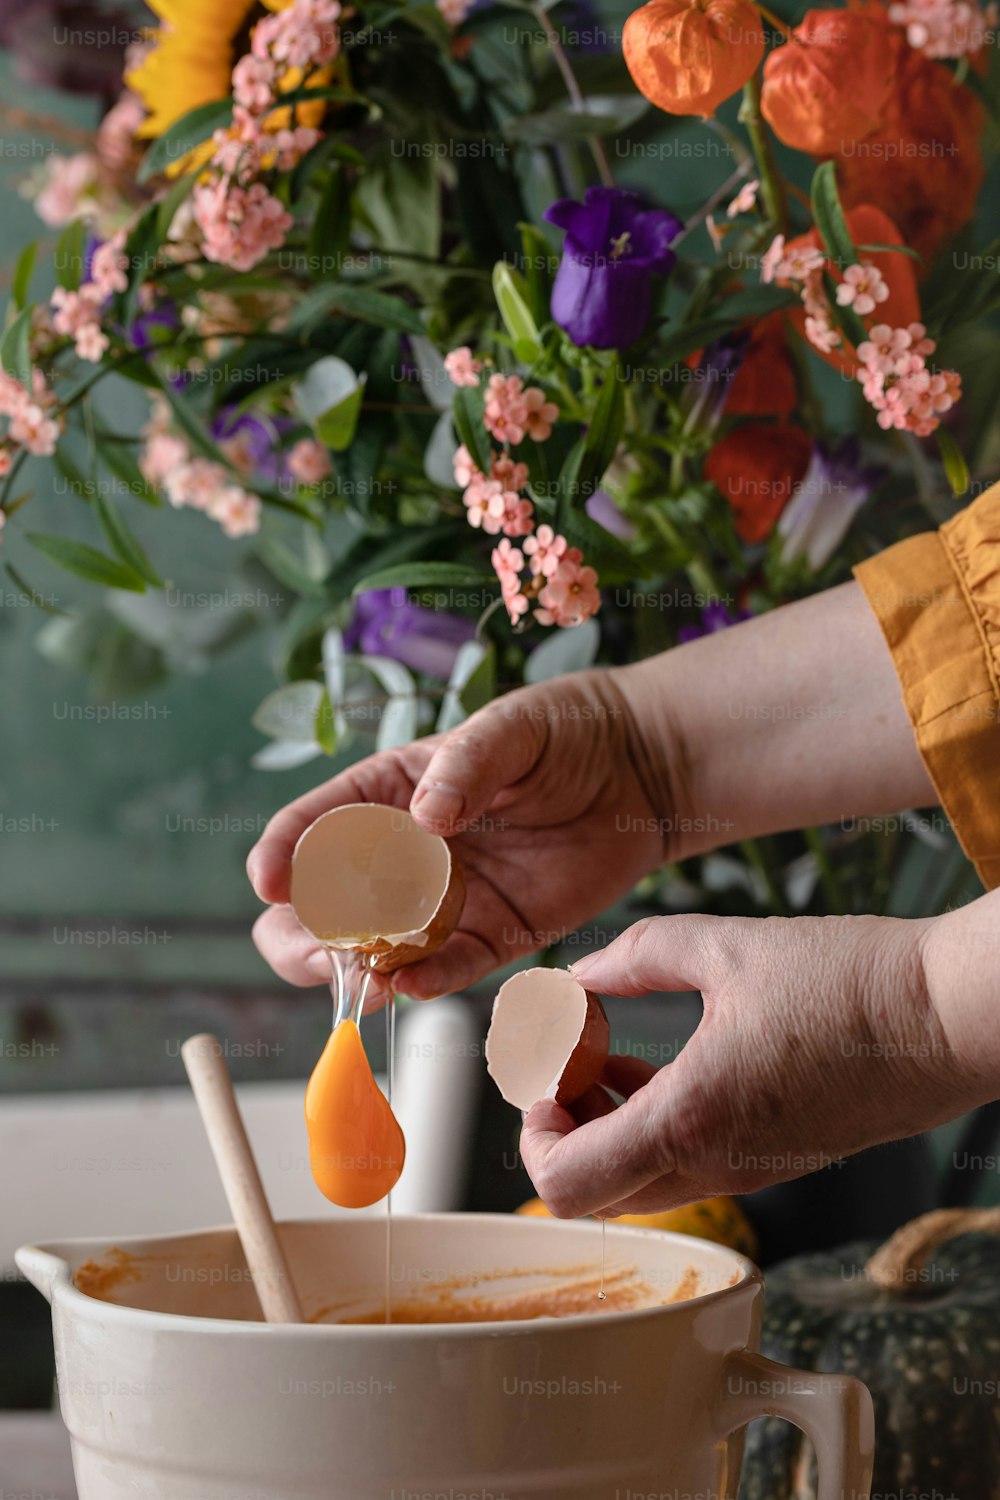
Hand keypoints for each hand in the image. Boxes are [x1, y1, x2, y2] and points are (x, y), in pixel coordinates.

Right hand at [247, 670, 667, 999]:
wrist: (638, 772)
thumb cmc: (563, 733)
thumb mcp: (510, 730)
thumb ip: (466, 766)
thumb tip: (425, 817)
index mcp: (388, 793)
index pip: (313, 826)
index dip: (280, 853)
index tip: (268, 881)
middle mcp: (402, 854)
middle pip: (321, 905)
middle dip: (302, 932)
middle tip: (316, 947)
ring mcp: (442, 902)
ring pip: (373, 951)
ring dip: (356, 969)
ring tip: (363, 976)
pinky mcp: (492, 937)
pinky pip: (447, 970)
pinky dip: (425, 984)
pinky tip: (409, 987)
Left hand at [520, 910, 987, 1217]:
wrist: (949, 1015)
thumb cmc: (851, 980)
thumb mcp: (727, 945)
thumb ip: (638, 955)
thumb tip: (578, 972)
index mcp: (692, 1118)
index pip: (569, 1186)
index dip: (534, 1140)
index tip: (542, 1079)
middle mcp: (717, 1163)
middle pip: (597, 1194)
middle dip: (564, 1130)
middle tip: (569, 1064)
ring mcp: (750, 1170)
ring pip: (642, 1182)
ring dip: (607, 1128)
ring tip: (611, 1055)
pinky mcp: (776, 1159)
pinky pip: (689, 1165)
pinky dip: (654, 1126)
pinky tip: (663, 1062)